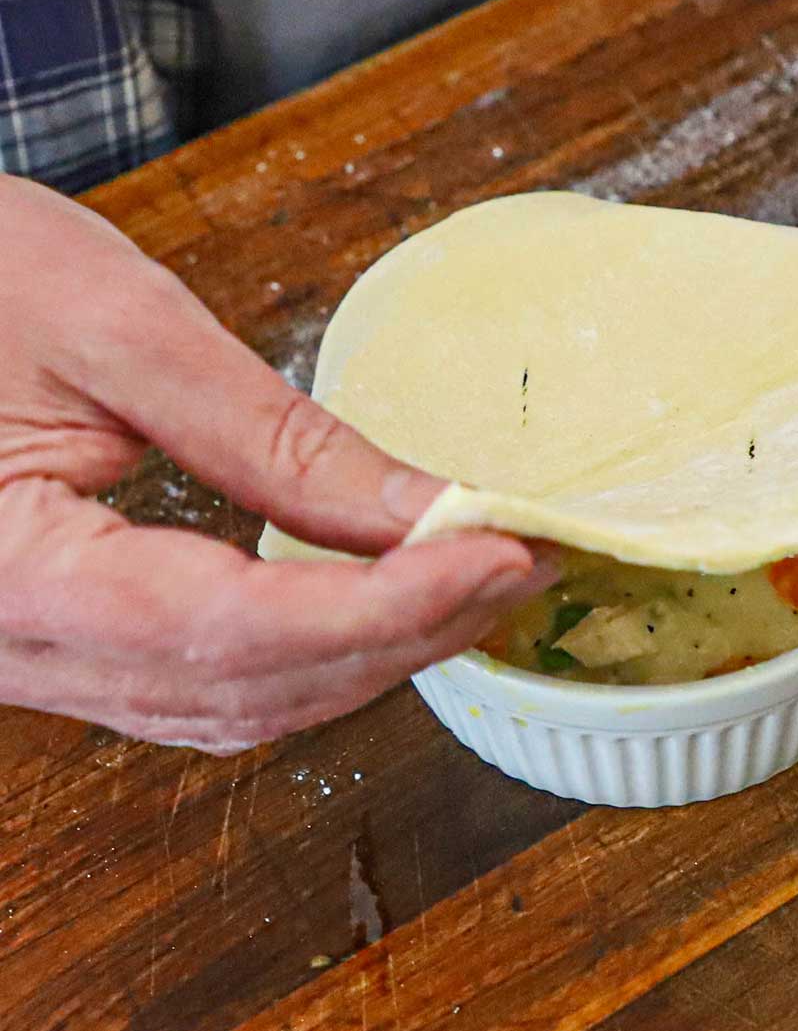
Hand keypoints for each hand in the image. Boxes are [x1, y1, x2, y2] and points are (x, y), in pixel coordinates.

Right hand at [0, 176, 554, 752]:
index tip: (501, 554)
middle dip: (406, 633)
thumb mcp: (117, 328)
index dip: (391, 604)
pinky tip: (377, 608)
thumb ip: (275, 438)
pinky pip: (207, 682)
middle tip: (514, 564)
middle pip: (256, 684)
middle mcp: (20, 650)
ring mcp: (41, 657)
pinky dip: (312, 653)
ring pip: (239, 702)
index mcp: (15, 573)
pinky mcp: (70, 637)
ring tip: (469, 585)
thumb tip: (422, 508)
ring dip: (371, 654)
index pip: (242, 627)